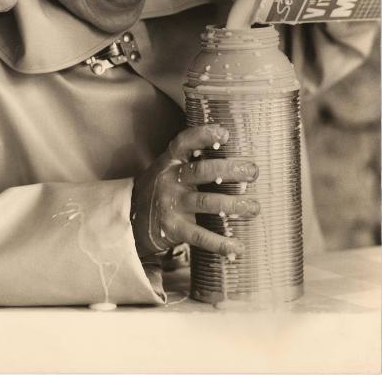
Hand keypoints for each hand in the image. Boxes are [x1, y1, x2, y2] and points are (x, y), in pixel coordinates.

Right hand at [131, 124, 259, 258]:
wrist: (128, 221)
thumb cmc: (159, 191)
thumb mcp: (167, 170)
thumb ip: (190, 163)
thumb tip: (232, 157)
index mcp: (169, 162)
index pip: (184, 143)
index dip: (203, 136)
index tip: (225, 133)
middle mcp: (169, 180)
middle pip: (202, 171)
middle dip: (230, 170)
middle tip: (253, 172)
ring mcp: (170, 204)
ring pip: (206, 202)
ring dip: (233, 205)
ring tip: (253, 207)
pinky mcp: (172, 229)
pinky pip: (200, 236)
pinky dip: (220, 243)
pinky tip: (238, 247)